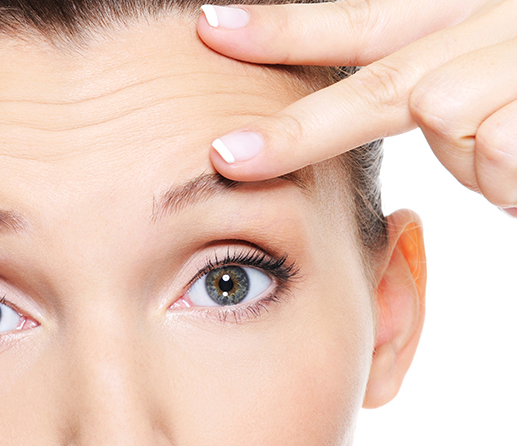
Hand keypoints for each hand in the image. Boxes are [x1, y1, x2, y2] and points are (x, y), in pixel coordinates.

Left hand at [197, 0, 516, 215]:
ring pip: (441, 109)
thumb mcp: (498, 82)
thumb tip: (409, 114)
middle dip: (298, 129)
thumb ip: (439, 90)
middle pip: (379, 78)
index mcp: (467, 18)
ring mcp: (514, 54)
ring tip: (516, 160)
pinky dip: (510, 175)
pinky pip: (492, 144)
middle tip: (226, 156)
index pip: (364, 22)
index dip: (285, 31)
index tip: (211, 27)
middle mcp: (489, 21)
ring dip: (471, 158)